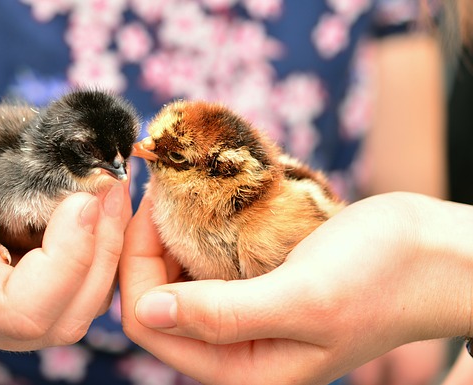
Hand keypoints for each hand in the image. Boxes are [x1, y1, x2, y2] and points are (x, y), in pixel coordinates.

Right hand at [0, 86, 130, 350]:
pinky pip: (83, 285)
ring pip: (81, 305)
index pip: (20, 310)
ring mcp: (1, 304)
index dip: (66, 262)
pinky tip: (103, 204)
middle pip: (60, 318)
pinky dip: (103, 247)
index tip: (83, 199)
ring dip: (108, 249)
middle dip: (98, 253)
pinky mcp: (28, 285)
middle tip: (111, 187)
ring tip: (111, 190)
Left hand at [120, 192, 472, 384]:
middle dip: (146, 244)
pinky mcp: (255, 282)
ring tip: (174, 189)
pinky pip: (205, 258)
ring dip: (169, 232)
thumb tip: (144, 314)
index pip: (148, 323)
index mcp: (241, 367)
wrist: (432, 253)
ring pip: (177, 274)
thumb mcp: (304, 299)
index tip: (144, 206)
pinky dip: (196, 228)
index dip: (134, 265)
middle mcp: (235, 346)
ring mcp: (244, 313)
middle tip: (156, 190)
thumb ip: (223, 316)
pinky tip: (200, 200)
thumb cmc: (382, 278)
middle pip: (155, 297)